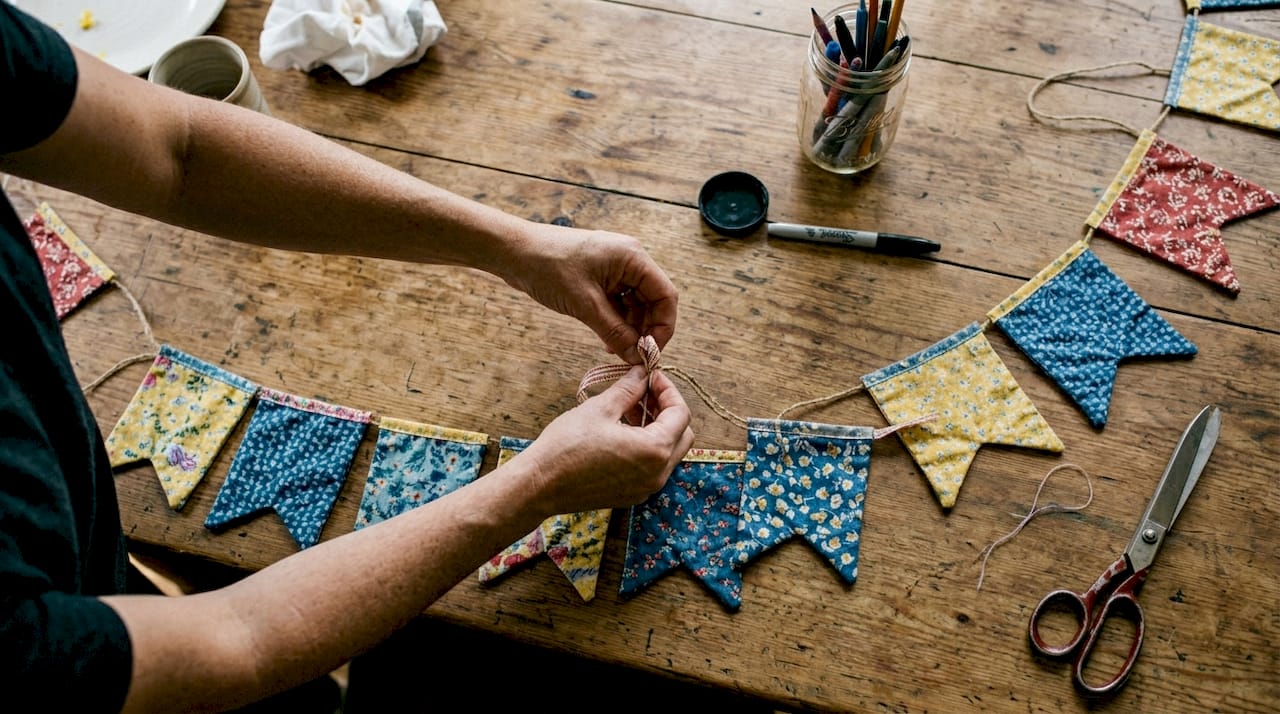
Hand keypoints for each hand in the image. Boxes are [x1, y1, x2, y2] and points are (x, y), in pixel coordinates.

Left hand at [501, 223, 677, 363]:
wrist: (514, 252)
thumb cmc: (548, 268)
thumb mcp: (585, 305)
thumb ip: (615, 332)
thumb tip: (636, 357)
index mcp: (633, 258)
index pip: (665, 295)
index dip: (663, 326)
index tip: (651, 352)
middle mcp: (629, 260)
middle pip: (653, 300)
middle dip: (646, 329)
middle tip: (633, 356)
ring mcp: (614, 268)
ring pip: (636, 304)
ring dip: (630, 329)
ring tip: (617, 351)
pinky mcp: (600, 276)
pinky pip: (619, 303)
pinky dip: (617, 322)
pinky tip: (608, 341)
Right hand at [515, 366, 693, 514]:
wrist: (539, 485)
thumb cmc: (566, 446)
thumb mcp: (600, 408)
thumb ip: (629, 389)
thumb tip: (643, 373)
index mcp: (654, 450)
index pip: (681, 414)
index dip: (668, 390)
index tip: (652, 377)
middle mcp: (657, 474)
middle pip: (682, 435)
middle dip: (667, 410)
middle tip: (644, 392)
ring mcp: (645, 488)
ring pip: (668, 452)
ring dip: (657, 427)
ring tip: (629, 408)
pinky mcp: (631, 495)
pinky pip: (652, 467)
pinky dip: (646, 446)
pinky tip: (622, 431)